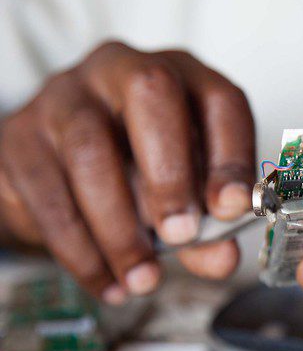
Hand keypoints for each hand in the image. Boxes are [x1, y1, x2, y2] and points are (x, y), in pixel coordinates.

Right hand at [0, 41, 254, 303]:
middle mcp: (123, 69)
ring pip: (90, 150)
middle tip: (182, 235)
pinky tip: (107, 282)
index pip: (220, 99)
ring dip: (121, 228)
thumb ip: (207, 226)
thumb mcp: (183, 194)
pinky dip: (81, 249)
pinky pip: (49, 192)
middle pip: (150, 92)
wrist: (58, 171)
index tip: (234, 208)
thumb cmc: (136, 171)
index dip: (232, 154)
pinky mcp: (21, 136)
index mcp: (182, 78)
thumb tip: (222, 259)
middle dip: (171, 173)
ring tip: (143, 280)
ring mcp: (65, 96)